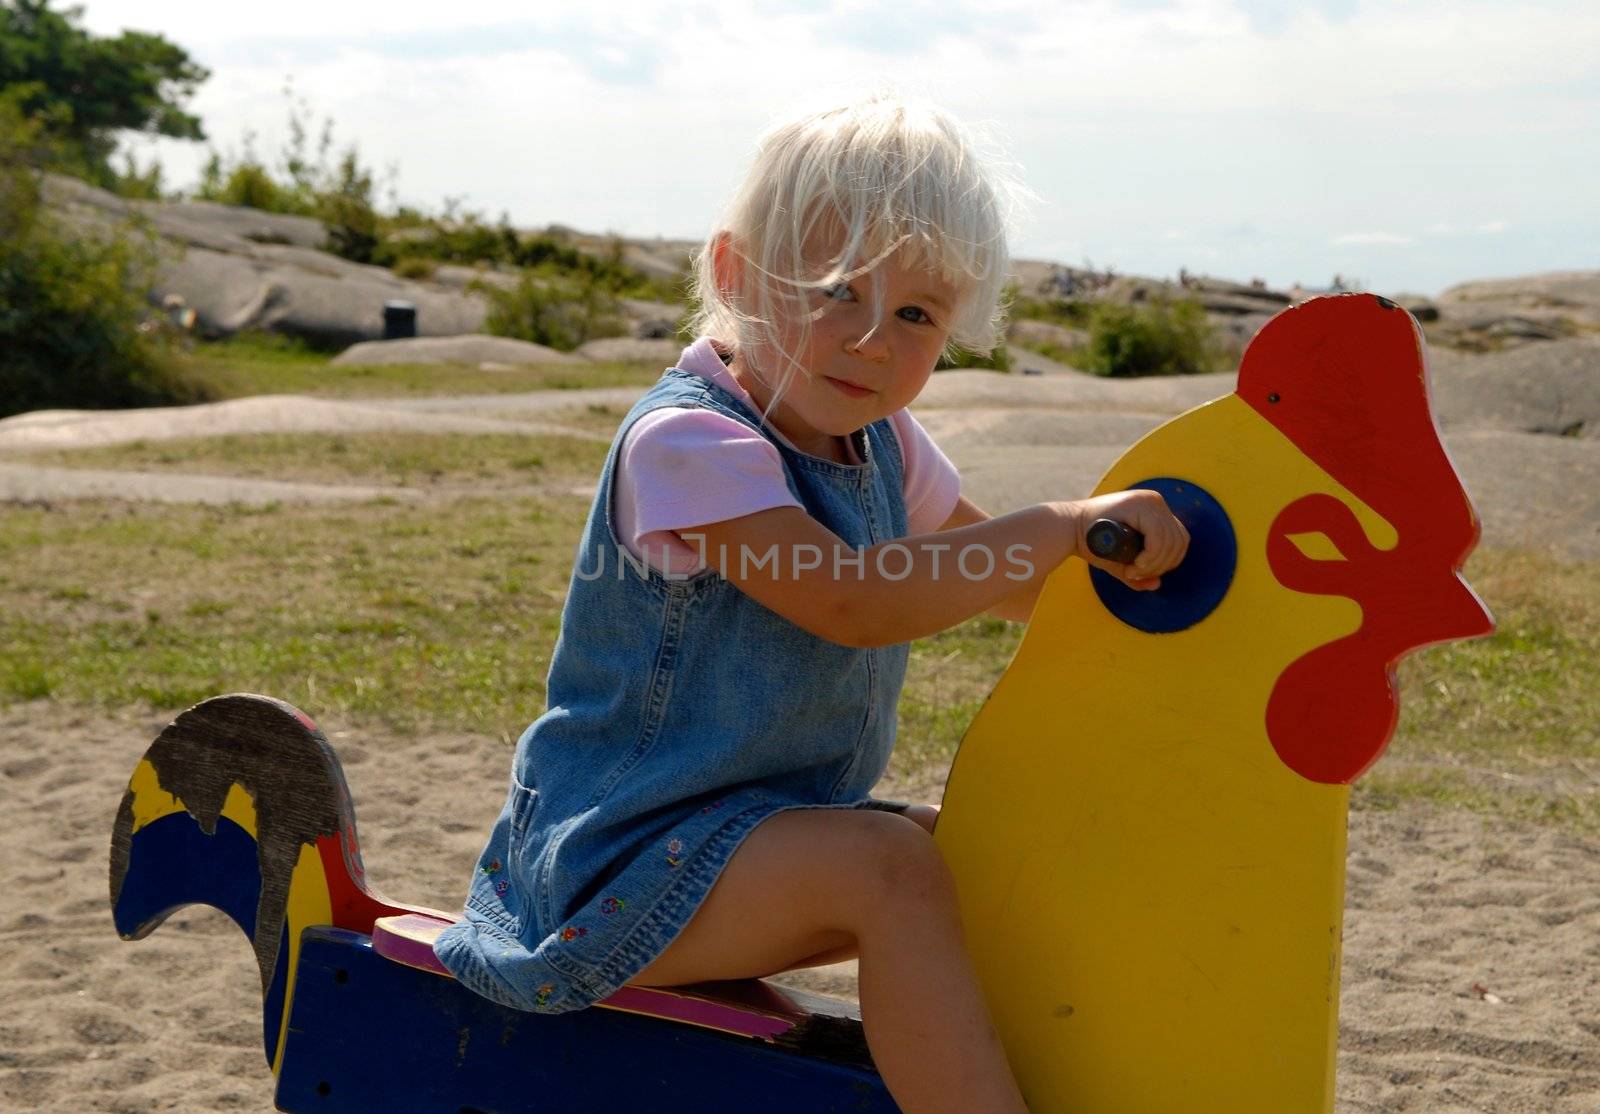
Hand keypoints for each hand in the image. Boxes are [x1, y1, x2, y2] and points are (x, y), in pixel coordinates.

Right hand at [1064, 490, 1189, 590]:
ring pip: (1169, 541)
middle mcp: (1155, 501)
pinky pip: (1158, 537)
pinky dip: (1150, 557)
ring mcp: (1147, 501)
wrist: (1067, 528)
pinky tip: (1135, 564)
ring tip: (1132, 571)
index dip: (1168, 561)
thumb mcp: (1120, 560)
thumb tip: (1156, 584)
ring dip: (1154, 564)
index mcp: (1155, 509)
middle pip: (1178, 540)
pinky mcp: (1138, 505)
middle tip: (1137, 574)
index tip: (1145, 572)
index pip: (1179, 538)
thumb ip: (1138, 572)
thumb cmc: (1092, 543)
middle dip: (1161, 565)